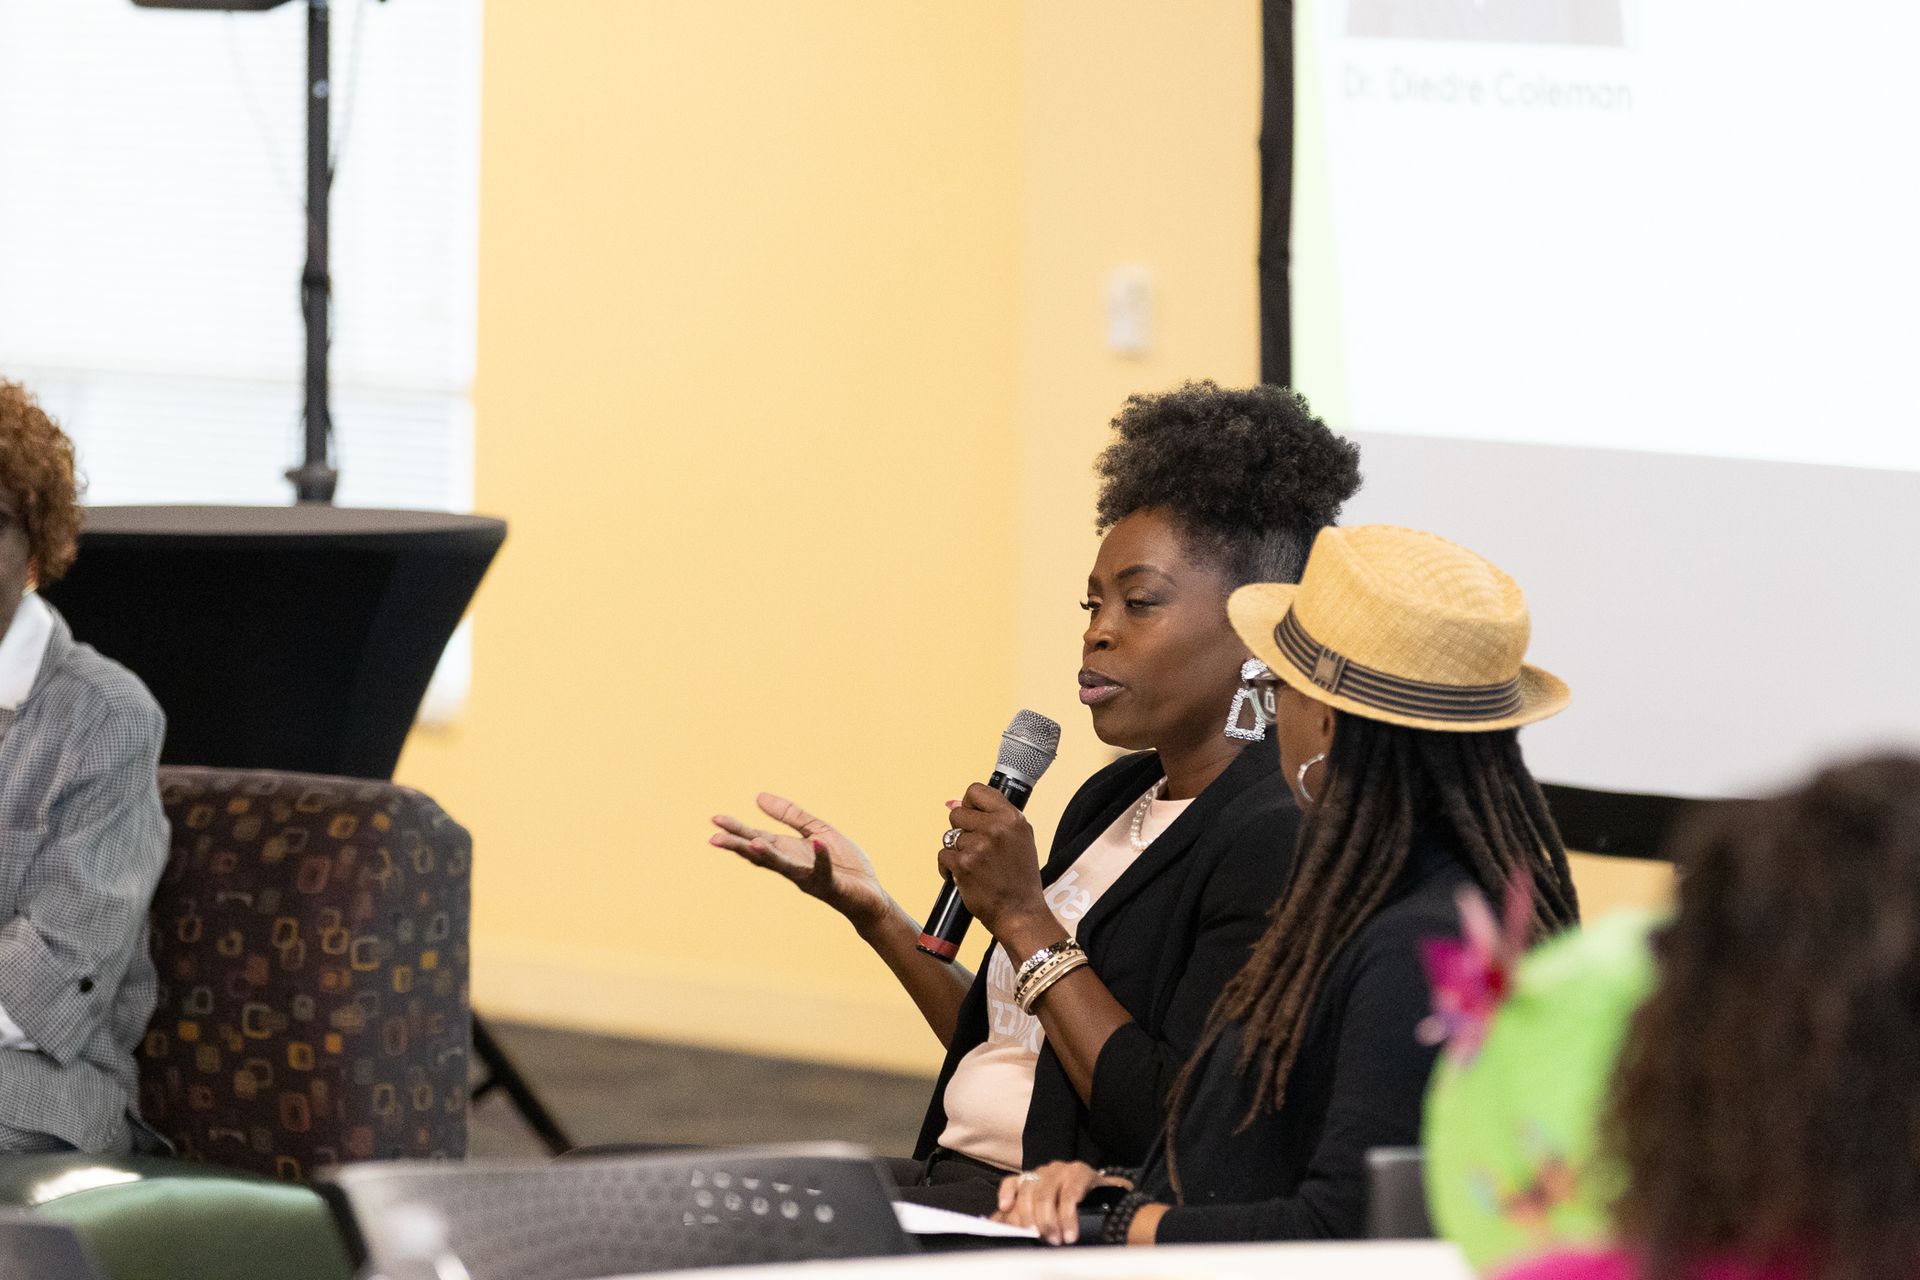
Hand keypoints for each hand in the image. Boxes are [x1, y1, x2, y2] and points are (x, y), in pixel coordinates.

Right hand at [710, 794, 890, 933]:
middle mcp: (793, 866)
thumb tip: (758, 796)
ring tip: (753, 843)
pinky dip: (821, 857)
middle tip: (714, 838)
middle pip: (761, 855)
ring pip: (785, 867)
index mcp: (789, 852)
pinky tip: (818, 842)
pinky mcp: (832, 885)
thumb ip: (791, 815)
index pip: (757, 839)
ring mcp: (811, 877)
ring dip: (769, 855)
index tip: (714, 819)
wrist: (870, 894)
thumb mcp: (817, 831)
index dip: (737, 830)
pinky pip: (825, 870)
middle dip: (739, 847)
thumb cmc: (843, 864)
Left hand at [940, 783, 1050, 948]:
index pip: (976, 790)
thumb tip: (952, 803)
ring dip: (957, 852)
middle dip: (962, 831)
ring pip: (949, 837)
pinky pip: (943, 856)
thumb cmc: (1019, 878)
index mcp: (1012, 818)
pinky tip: (964, 877)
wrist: (1019, 912)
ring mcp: (979, 846)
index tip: (971, 817)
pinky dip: (948, 869)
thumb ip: (993, 817)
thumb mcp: (1020, 839)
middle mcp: (996, 828)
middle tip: (978, 850)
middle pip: (957, 814)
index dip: (968, 803)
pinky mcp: (964, 864)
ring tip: (976, 867)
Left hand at [991, 1161, 1126, 1244]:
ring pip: (1045, 1195)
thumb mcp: (1046, 1210)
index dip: (1007, 1195)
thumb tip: (996, 1224)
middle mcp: (1045, 1171)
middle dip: (1031, 1219)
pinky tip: (1070, 1233)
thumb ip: (1022, 1215)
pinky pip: (1069, 1196)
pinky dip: (1068, 1218)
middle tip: (1039, 1239)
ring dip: (1049, 1222)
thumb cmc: (1072, 1205)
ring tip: (1056, 1240)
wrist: (1108, 1196)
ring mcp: (1062, 1169)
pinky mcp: (1080, 1172)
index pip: (1013, 1182)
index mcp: (1033, 1179)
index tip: (1005, 1209)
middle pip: (1028, 1191)